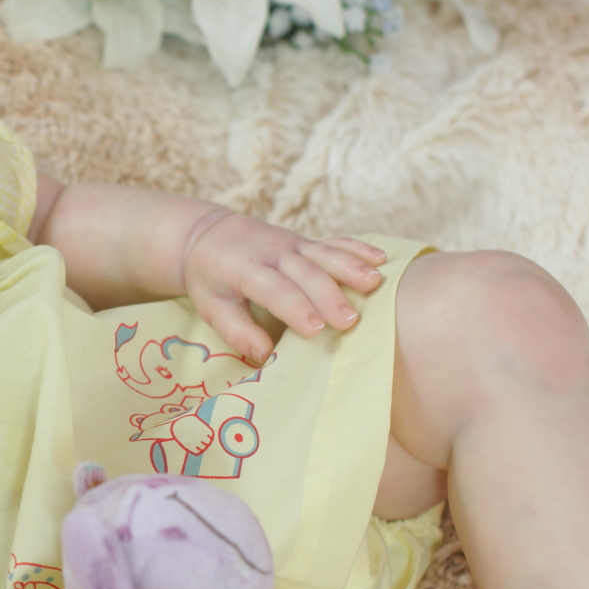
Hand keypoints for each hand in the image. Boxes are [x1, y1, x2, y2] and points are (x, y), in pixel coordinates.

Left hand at [181, 212, 386, 362]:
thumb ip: (236, 330)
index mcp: (244, 269)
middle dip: (329, 295)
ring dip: (351, 267)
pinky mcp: (305, 240)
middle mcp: (272, 252)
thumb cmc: (210, 277)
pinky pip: (334, 242)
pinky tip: (381, 259)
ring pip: (324, 253)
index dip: (296, 308)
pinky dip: (357, 248)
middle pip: (305, 273)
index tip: (316, 329)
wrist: (207, 233)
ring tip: (375, 284)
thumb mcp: (211, 305)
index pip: (274, 289)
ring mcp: (291, 243)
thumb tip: (263, 355)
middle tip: (351, 320)